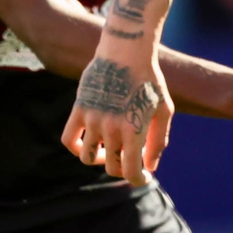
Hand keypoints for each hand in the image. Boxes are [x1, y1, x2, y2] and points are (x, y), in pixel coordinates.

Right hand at [61, 55, 173, 186]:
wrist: (126, 52)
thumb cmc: (149, 81)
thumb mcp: (164, 109)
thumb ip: (158, 140)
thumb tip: (150, 166)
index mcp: (134, 131)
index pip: (130, 171)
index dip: (138, 179)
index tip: (143, 176)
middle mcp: (111, 129)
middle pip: (111, 167)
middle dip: (123, 168)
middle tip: (130, 159)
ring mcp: (93, 120)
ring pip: (87, 158)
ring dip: (100, 160)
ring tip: (111, 150)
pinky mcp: (79, 109)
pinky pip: (68, 139)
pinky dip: (76, 147)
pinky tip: (90, 143)